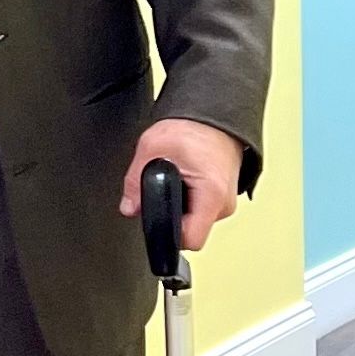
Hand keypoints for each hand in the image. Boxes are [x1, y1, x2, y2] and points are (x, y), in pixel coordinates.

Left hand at [119, 119, 242, 255]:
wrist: (212, 115)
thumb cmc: (192, 127)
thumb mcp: (153, 148)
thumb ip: (135, 181)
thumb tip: (129, 207)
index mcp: (211, 194)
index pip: (191, 240)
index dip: (168, 236)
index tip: (156, 224)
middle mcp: (224, 203)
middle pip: (191, 232)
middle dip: (171, 217)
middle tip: (162, 191)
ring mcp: (225, 202)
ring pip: (195, 222)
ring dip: (179, 208)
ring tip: (174, 182)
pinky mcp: (222, 198)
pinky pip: (200, 211)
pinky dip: (188, 201)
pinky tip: (183, 182)